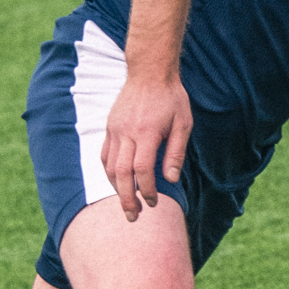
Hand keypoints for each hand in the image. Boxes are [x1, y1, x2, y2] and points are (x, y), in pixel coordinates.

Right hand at [101, 73, 192, 219]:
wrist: (149, 72)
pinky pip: (105, 155)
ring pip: (109, 166)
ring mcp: (115, 129)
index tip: (153, 202)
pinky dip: (109, 172)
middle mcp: (127, 132)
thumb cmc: (171, 98)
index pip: (142, 169)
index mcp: (146, 132)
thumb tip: (171, 179)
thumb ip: (176, 152)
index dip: (147, 189)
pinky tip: (117, 182)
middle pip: (120, 173)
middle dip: (126, 198)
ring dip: (115, 188)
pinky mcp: (109, 127)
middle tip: (133, 216)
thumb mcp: (183, 123)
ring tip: (125, 203)